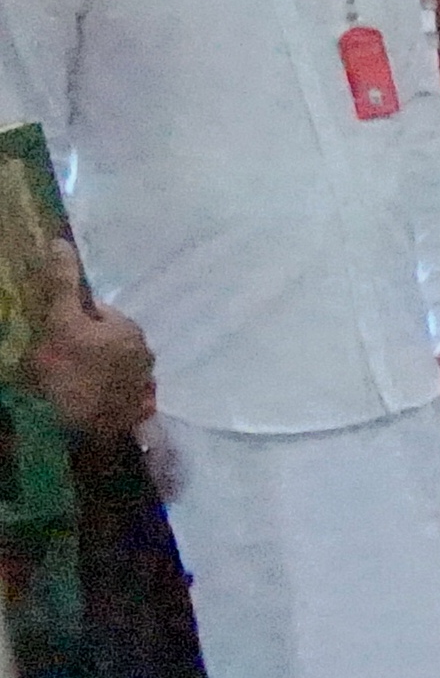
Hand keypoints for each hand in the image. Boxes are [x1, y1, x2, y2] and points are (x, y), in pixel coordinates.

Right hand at [26, 285, 154, 440]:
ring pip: (111, 366)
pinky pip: (116, 393)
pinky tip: (85, 401)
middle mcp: (147, 355)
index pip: (97, 311)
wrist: (81, 435)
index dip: (70, 318)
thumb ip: (63, 284)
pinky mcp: (137, 413)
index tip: (53, 334)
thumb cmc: (69, 371)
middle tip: (58, 359)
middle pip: (106, 339)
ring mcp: (144, 385)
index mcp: (131, 330)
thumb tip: (62, 243)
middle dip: (85, 343)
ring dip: (94, 369)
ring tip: (68, 383)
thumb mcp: (61, 323)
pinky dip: (102, 393)